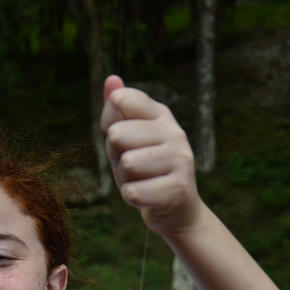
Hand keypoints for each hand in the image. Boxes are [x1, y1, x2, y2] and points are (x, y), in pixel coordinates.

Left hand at [100, 74, 201, 235]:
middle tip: (133, 168)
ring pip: (126, 164)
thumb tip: (111, 79)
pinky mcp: (178, 188)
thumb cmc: (147, 171)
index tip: (122, 139)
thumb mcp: (130, 139)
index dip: (109, 123)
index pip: (120, 100)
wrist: (177, 210)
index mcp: (161, 114)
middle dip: (116, 158)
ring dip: (124, 180)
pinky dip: (132, 198)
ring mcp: (180, 159)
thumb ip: (119, 110)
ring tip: (142, 181)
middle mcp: (175, 132)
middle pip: (117, 135)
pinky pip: (132, 192)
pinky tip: (147, 197)